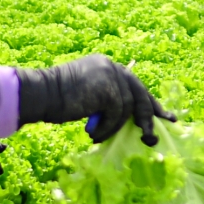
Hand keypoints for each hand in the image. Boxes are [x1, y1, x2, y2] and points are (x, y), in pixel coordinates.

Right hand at [16, 54, 173, 144]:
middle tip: (151, 137)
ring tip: (96, 135)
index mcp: (106, 66)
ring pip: (127, 108)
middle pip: (139, 93)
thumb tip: (126, 119)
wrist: (40, 94)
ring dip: (113, 127)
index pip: (134, 84)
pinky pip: (117, 115)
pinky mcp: (108, 89)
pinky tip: (92, 133)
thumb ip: (106, 100)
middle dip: (148, 116)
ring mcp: (111, 76)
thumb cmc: (55, 100)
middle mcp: (111, 67)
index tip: (163, 116)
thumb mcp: (87, 96)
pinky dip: (107, 128)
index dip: (149, 102)